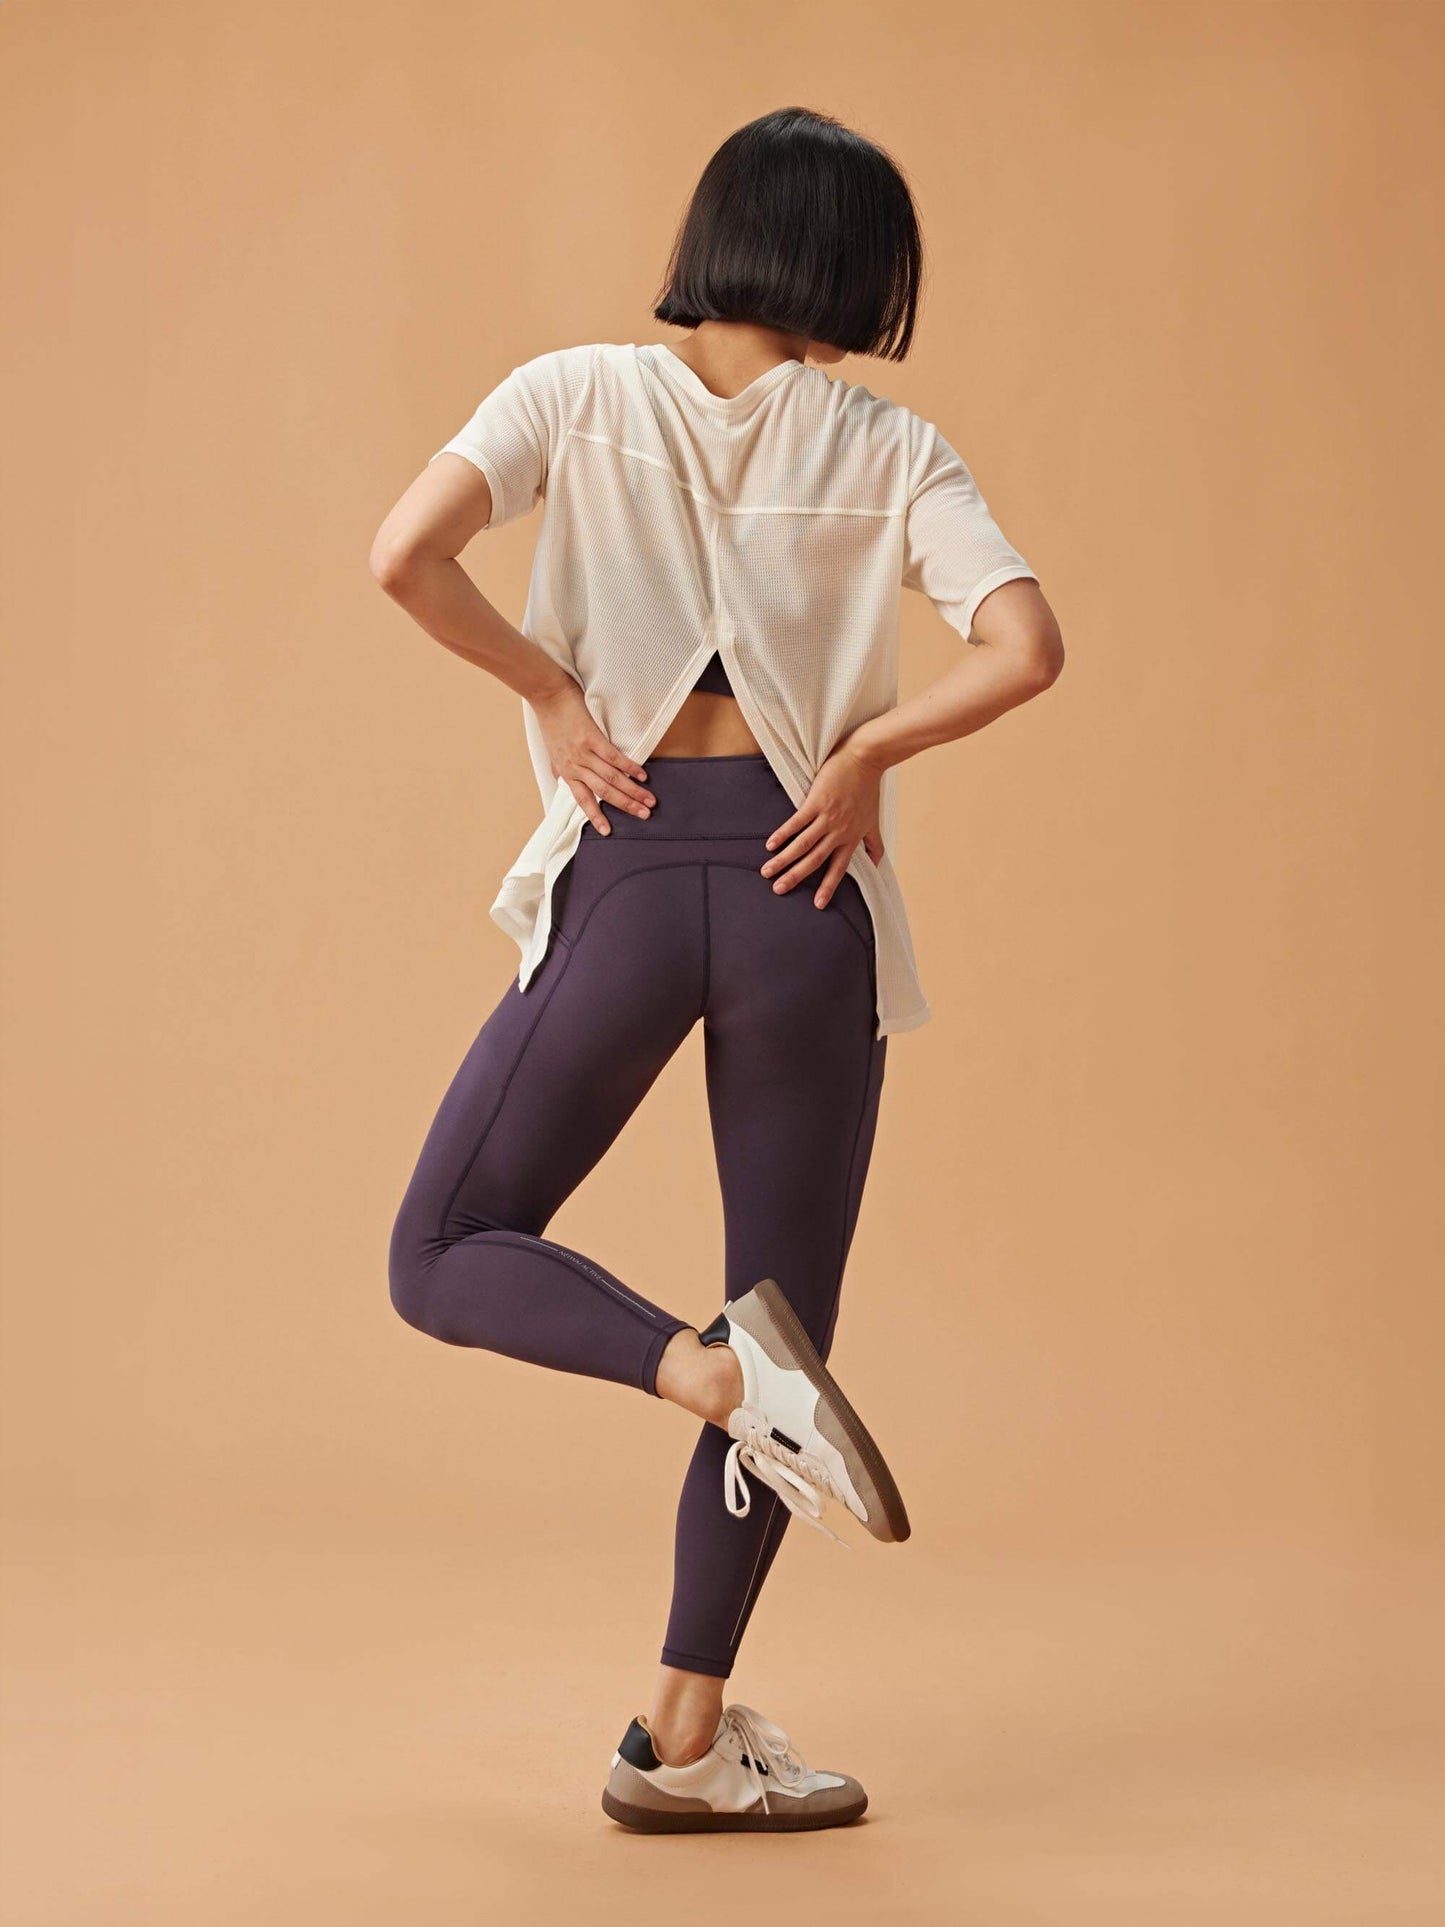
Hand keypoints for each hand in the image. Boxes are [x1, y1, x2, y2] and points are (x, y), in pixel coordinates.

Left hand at [532, 678, 654, 833]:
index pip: (583, 800)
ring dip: (633, 790)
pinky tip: (641, 775)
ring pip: (612, 778)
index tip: (608, 831)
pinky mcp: (591, 737)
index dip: (596, 816)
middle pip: (604, 792)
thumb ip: (560, 769)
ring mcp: (583, 752)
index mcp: (566, 771)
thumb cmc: (551, 722)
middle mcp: (575, 766)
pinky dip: (629, 767)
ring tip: (649, 800)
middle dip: (626, 805)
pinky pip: (613, 757)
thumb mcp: (551, 752)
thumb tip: (561, 782)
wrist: (547, 696)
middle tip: (644, 815)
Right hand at [760, 736, 885, 907]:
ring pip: (803, 845)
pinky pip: (797, 822)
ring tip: (767, 872)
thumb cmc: (869, 789)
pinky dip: (783, 834)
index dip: (828, 887)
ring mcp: (827, 817)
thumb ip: (874, 844)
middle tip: (779, 890)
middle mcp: (839, 832)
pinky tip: (770, 845)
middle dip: (796, 877)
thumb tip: (878, 862)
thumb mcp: (874, 820)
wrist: (865, 759)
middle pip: (815, 860)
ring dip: (784, 860)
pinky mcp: (816, 802)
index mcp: (851, 838)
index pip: (838, 868)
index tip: (818, 905)